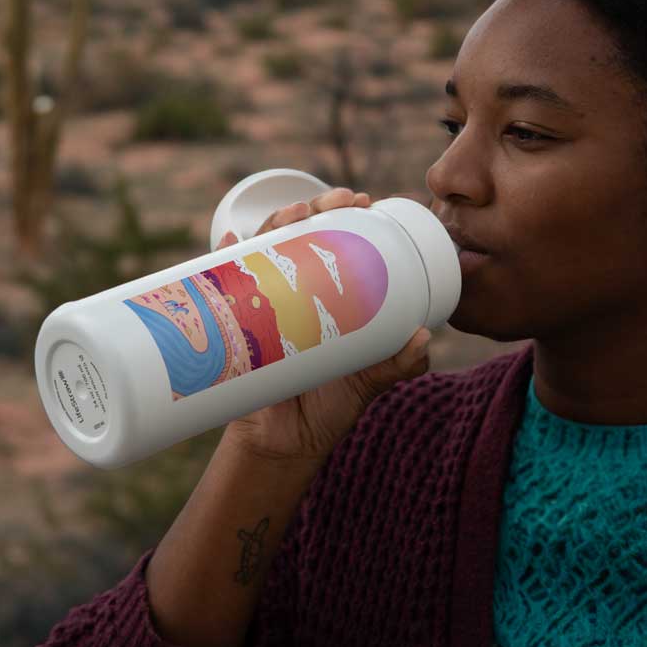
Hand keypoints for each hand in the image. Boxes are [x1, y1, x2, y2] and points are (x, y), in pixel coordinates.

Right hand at [217, 186, 431, 465]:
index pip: (335, 243)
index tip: (361, 201)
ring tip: (294, 214)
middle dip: (312, 207)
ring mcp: (263, 304)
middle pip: (299, 235)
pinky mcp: (235, 322)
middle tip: (335, 200)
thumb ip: (397, 364)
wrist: (285, 445)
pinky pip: (222, 284)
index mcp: (328, 298)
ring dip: (275, 223)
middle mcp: (294, 292)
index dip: (344, 216)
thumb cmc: (330, 409)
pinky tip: (228, 241)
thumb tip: (424, 338)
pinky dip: (221, 258)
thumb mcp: (368, 383)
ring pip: (265, 249)